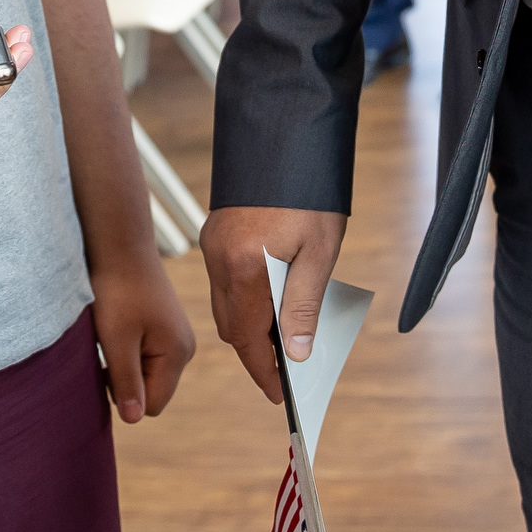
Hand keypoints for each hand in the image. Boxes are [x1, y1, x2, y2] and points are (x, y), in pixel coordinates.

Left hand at [89, 256, 196, 423]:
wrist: (119, 243)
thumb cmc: (117, 289)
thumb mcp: (116, 340)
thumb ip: (126, 382)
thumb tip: (134, 420)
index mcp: (177, 353)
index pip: (151, 405)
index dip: (124, 394)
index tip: (108, 363)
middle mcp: (184, 348)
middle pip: (150, 390)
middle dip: (124, 379)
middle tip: (108, 345)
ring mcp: (175, 337)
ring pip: (145, 373)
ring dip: (123, 362)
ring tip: (112, 332)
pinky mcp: (164, 327)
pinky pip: (144, 356)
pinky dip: (126, 349)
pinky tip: (117, 326)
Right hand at [202, 205, 346, 404]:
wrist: (287, 137)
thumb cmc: (311, 195)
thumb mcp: (319, 253)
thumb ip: (303, 305)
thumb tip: (296, 354)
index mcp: (246, 268)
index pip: (249, 340)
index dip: (263, 371)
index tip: (280, 394)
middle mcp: (220, 259)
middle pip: (232, 327)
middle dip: (256, 351)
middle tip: (286, 369)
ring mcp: (212, 244)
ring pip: (225, 304)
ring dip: (249, 323)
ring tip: (282, 335)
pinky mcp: (214, 231)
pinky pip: (223, 280)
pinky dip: (243, 297)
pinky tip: (269, 295)